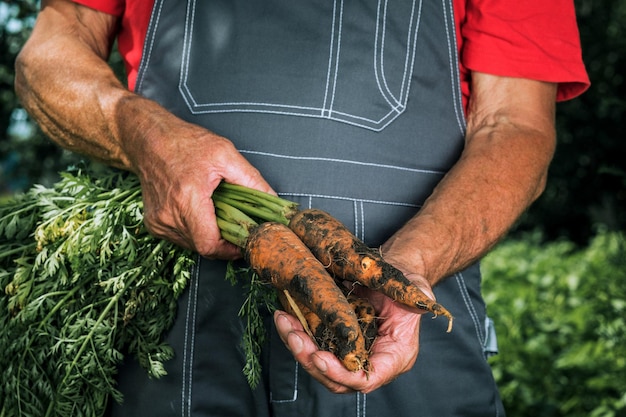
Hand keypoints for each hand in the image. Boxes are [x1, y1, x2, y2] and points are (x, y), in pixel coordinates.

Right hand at [122, 105, 273, 258]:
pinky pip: (182, 238)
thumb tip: (273, 201)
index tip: (244, 241)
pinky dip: (195, 230)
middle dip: (223, 239)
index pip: (209, 244)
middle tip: (235, 222)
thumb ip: (251, 180)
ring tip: (215, 210)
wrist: (147, 140)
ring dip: (209, 234)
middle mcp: (169, 215)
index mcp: (187, 199)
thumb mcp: (225, 154)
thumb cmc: (185, 143)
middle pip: (204, 247)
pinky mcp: (154, 224)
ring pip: (193, 245)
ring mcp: (159, 222)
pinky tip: (199, 210)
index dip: (230, 249)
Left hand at [274, 272, 433, 393]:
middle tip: (294, 337)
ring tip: (283, 323)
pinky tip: (284, 316)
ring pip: (318, 363)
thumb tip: (423, 300)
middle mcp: (369, 360)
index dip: (341, 374)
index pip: (366, 379)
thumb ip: (419, 297)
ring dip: (297, 346)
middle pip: (335, 378)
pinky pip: (313, 343)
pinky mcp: (334, 338)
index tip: (320, 356)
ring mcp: (349, 352)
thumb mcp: (417, 289)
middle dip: (310, 360)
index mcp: (394, 356)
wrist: (393, 273)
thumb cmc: (407, 282)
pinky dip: (296, 333)